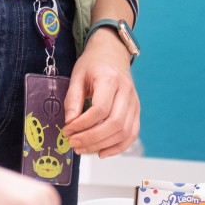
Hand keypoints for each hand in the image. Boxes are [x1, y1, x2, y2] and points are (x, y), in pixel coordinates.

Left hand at [62, 30, 138, 156]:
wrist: (112, 53)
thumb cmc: (93, 63)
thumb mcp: (77, 75)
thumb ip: (73, 98)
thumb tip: (70, 122)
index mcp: (110, 79)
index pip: (100, 109)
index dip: (83, 124)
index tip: (68, 130)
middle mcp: (126, 92)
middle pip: (114, 123)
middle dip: (92, 138)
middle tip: (73, 143)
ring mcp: (134, 102)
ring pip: (124, 132)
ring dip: (102, 145)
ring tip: (83, 149)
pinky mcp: (136, 110)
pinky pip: (132, 134)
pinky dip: (118, 147)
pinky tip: (102, 152)